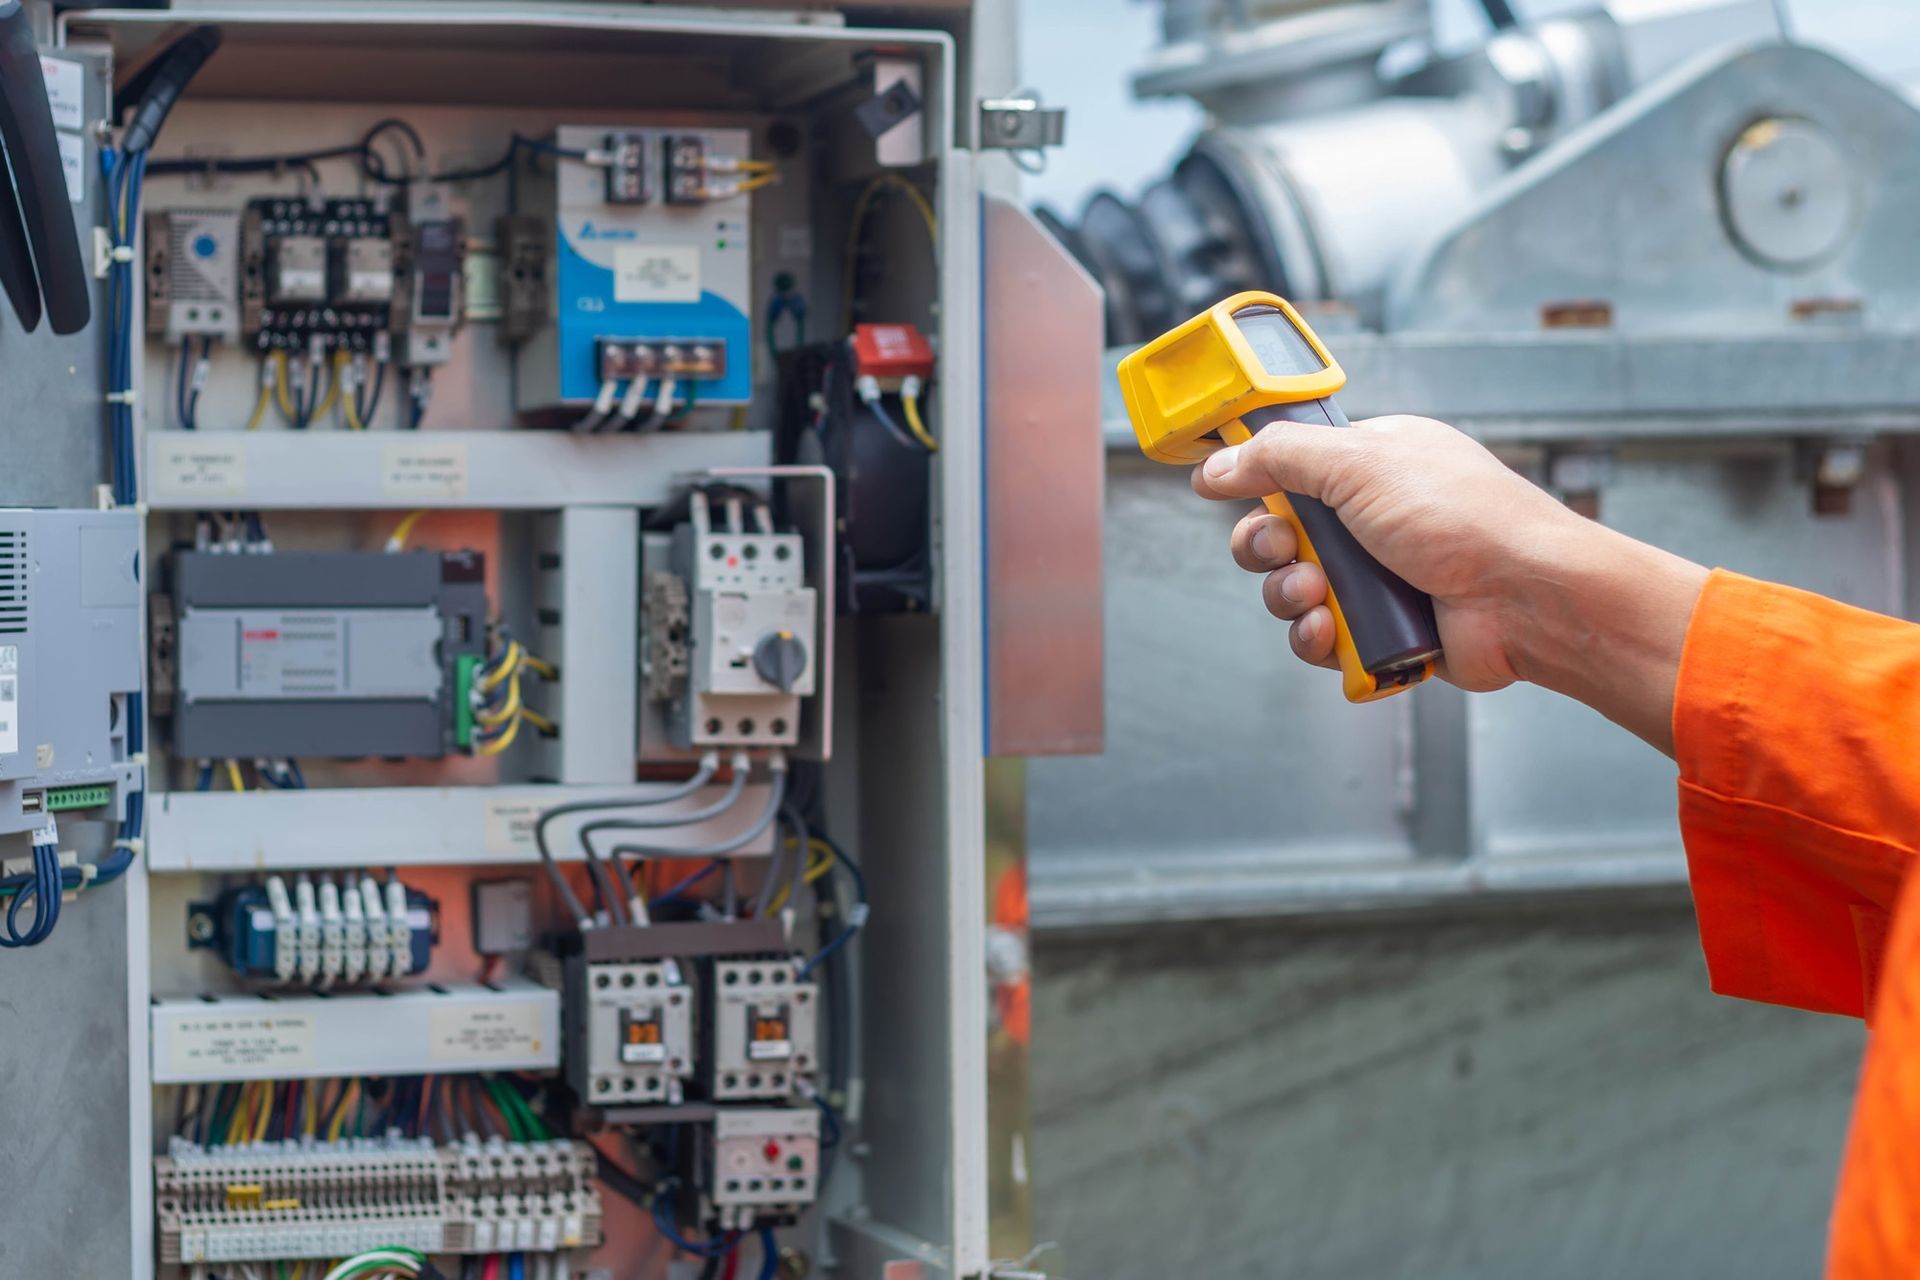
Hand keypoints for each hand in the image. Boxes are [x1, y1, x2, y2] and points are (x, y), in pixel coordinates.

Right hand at [1192, 414, 1707, 752]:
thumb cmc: (1467, 520)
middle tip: (1286, 550)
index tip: (1235, 493)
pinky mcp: (1381, 629)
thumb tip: (1218, 464)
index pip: (1292, 468)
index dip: (1260, 484)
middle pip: (1280, 533)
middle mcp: (1374, 518)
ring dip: (1289, 596)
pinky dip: (1315, 637)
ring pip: (1293, 590)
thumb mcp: (1361, 463)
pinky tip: (1331, 631)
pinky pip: (1319, 638)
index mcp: (1373, 464)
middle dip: (1269, 548)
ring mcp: (1378, 576)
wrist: (1527, 599)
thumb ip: (1280, 456)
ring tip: (1319, 595)